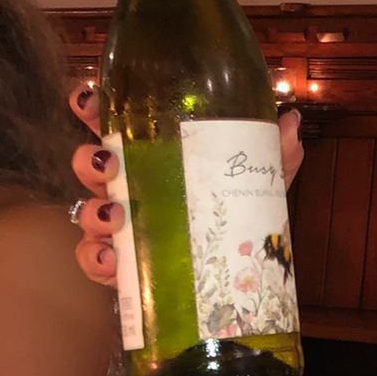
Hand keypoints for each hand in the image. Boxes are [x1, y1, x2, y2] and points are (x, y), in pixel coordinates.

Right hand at [66, 85, 303, 288]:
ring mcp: (122, 228)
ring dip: (93, 212)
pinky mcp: (123, 268)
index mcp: (154, 157)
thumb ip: (274, 154)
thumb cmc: (234, 212)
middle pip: (93, 167)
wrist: (236, 275)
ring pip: (88, 214)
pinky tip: (112, 258)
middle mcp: (130, 188)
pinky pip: (95, 263)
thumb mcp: (259, 182)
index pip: (116, 126)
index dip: (93, 110)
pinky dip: (97, 260)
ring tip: (114, 214)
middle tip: (108, 162)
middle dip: (91, 162)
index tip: (86, 101)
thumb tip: (290, 120)